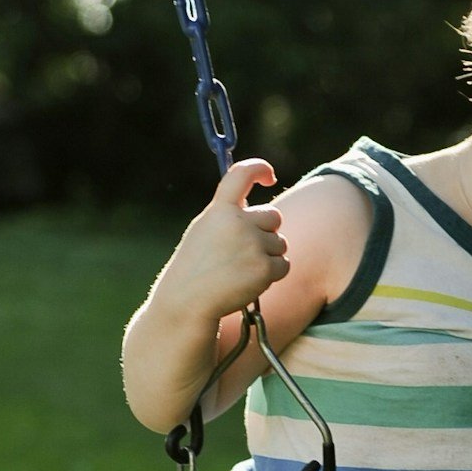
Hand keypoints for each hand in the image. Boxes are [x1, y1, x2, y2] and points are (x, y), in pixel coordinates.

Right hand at [160, 159, 288, 323]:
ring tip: (241, 269)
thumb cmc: (195, 267)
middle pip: (273, 216)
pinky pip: (283, 265)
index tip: (269, 176)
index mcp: (220, 210)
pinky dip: (271, 274)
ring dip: (268, 255)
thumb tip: (263, 212)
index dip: (259, 169)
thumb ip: (229, 216)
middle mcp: (238, 223)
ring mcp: (253, 245)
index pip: (242, 173)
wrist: (188, 301)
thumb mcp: (205, 230)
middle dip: (266, 232)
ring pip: (280, 243)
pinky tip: (249, 281)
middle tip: (245, 251)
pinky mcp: (264, 268)